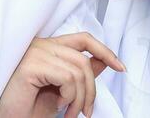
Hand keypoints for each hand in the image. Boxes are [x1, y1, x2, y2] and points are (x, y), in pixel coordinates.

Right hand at [0, 33, 123, 117]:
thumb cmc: (29, 105)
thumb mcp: (62, 91)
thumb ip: (80, 74)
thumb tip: (105, 62)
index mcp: (49, 48)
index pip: (83, 39)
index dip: (105, 50)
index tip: (121, 67)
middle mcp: (42, 45)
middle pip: (84, 59)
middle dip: (92, 90)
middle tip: (85, 112)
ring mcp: (35, 52)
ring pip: (79, 70)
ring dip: (80, 99)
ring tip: (70, 114)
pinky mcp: (31, 65)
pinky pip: (67, 78)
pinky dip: (70, 96)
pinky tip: (59, 106)